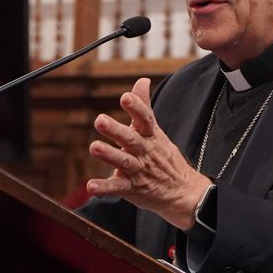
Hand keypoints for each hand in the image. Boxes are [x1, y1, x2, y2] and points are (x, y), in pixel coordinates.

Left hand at [86, 78, 211, 230]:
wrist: (182, 191)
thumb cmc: (163, 157)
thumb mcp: (156, 131)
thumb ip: (144, 106)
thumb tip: (142, 80)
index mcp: (151, 136)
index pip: (145, 119)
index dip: (136, 108)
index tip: (126, 97)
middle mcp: (145, 152)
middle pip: (131, 139)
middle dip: (116, 130)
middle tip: (100, 120)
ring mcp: (139, 171)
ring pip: (124, 162)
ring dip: (109, 155)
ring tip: (94, 147)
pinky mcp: (133, 188)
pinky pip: (117, 188)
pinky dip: (104, 188)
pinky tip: (91, 186)